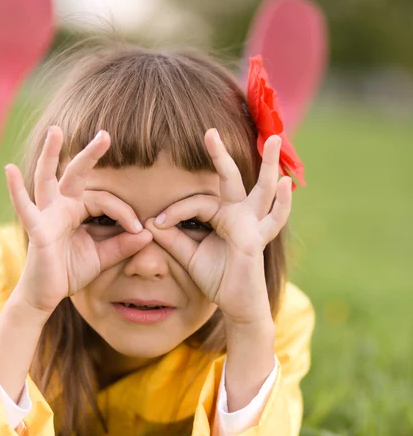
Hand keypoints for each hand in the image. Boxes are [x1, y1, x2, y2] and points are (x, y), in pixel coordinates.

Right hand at [5, 127, 151, 312]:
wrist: (46, 295)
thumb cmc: (70, 272)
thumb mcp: (102, 257)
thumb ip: (123, 245)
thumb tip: (149, 234)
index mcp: (77, 211)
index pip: (104, 200)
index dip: (124, 212)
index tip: (139, 229)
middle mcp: (60, 207)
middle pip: (76, 175)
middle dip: (90, 154)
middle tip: (105, 134)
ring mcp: (46, 215)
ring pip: (47, 179)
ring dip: (50, 154)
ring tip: (55, 131)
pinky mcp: (37, 229)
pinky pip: (26, 208)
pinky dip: (17, 190)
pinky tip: (10, 170)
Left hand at [146, 130, 291, 325]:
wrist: (235, 304)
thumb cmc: (217, 278)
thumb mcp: (188, 255)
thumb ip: (172, 238)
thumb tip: (148, 223)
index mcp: (223, 214)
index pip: (197, 203)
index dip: (174, 212)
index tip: (154, 224)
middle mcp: (240, 213)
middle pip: (230, 179)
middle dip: (220, 155)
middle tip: (209, 131)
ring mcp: (253, 224)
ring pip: (261, 189)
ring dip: (268, 164)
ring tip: (274, 138)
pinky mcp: (257, 239)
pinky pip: (273, 219)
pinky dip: (282, 204)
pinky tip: (287, 184)